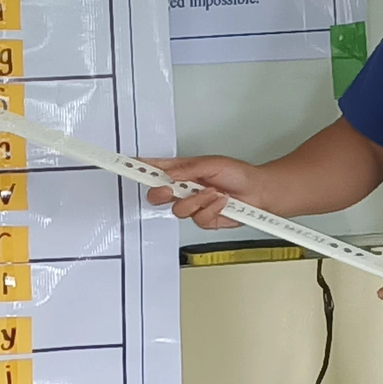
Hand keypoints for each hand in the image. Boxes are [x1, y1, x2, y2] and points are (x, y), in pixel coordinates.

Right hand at [143, 154, 258, 228]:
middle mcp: (184, 189)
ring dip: (198, 200)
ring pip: (178, 210)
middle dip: (161, 193)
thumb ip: (189, 169)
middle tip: (170, 189)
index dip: (137, 167)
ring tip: (213, 192)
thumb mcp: (213, 163)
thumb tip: (171, 174)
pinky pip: (197, 219)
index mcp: (182, 171)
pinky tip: (220, 202)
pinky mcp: (204, 219)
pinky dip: (211, 209)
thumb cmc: (238, 174)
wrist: (259, 193)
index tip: (123, 164)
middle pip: (156, 194)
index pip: (154, 168)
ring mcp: (193, 205)